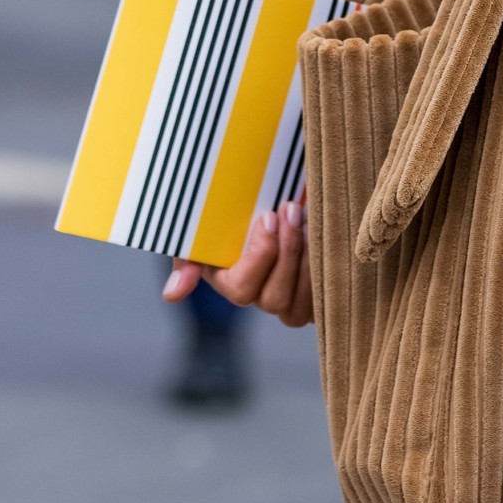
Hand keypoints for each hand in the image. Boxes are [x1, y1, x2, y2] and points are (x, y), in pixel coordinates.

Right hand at [162, 197, 313, 327]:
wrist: (290, 197)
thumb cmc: (246, 209)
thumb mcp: (209, 226)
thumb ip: (187, 258)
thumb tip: (173, 295)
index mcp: (231, 282)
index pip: (242, 289)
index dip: (259, 256)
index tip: (268, 217)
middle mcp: (263, 298)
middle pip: (274, 299)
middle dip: (286, 253)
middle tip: (292, 211)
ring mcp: (293, 304)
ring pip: (301, 304)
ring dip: (308, 260)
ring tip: (310, 219)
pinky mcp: (321, 299)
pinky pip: (327, 299)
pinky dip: (329, 268)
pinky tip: (326, 235)